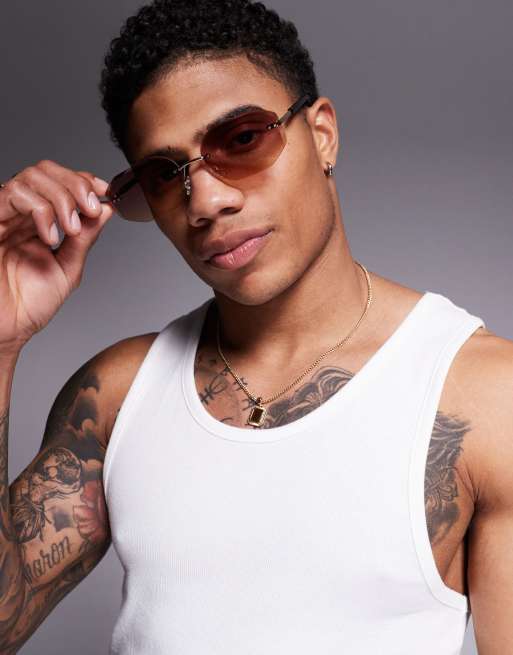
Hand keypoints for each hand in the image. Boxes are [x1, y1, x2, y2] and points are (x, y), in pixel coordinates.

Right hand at [0, 159, 114, 352]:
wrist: (7, 330)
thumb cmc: (29, 306)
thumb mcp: (68, 269)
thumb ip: (84, 239)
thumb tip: (105, 210)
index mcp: (40, 223)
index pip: (61, 183)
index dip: (84, 181)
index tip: (106, 192)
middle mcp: (21, 215)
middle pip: (46, 171)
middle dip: (76, 184)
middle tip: (91, 208)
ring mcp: (4, 216)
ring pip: (31, 177)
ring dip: (61, 197)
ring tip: (71, 228)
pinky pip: (12, 195)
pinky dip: (40, 210)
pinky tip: (50, 235)